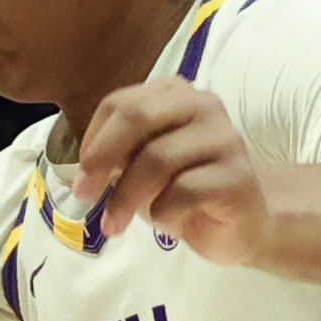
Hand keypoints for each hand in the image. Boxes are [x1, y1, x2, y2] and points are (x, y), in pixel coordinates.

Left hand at [72, 76, 272, 266]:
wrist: (240, 224)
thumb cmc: (184, 191)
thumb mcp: (141, 167)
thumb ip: (117, 155)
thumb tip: (81, 167)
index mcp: (175, 95)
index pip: (120, 103)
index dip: (93, 140)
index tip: (81, 175)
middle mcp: (203, 105)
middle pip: (137, 117)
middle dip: (102, 159)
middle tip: (84, 195)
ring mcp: (224, 138)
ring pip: (157, 159)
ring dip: (125, 198)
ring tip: (114, 225)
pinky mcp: (237, 176)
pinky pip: (183, 192)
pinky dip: (163, 213)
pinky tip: (167, 223)